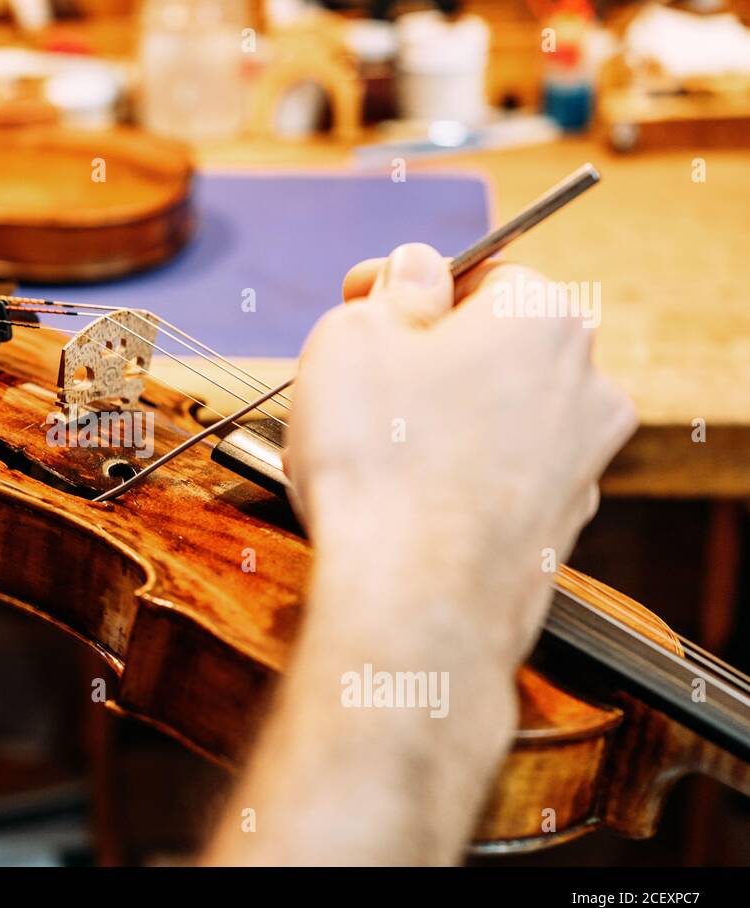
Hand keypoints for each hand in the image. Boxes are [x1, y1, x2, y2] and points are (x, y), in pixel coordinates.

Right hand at [285, 243, 636, 674]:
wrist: (413, 604)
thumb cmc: (380, 463)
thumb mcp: (355, 337)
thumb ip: (392, 290)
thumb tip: (414, 271)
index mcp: (542, 318)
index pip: (479, 273)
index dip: (408, 285)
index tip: (358, 302)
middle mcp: (583, 386)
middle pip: (495, 347)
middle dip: (427, 355)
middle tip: (357, 379)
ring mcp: (578, 465)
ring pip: (498, 416)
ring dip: (440, 418)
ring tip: (369, 450)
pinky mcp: (558, 530)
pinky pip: (499, 480)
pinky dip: (457, 478)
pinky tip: (401, 500)